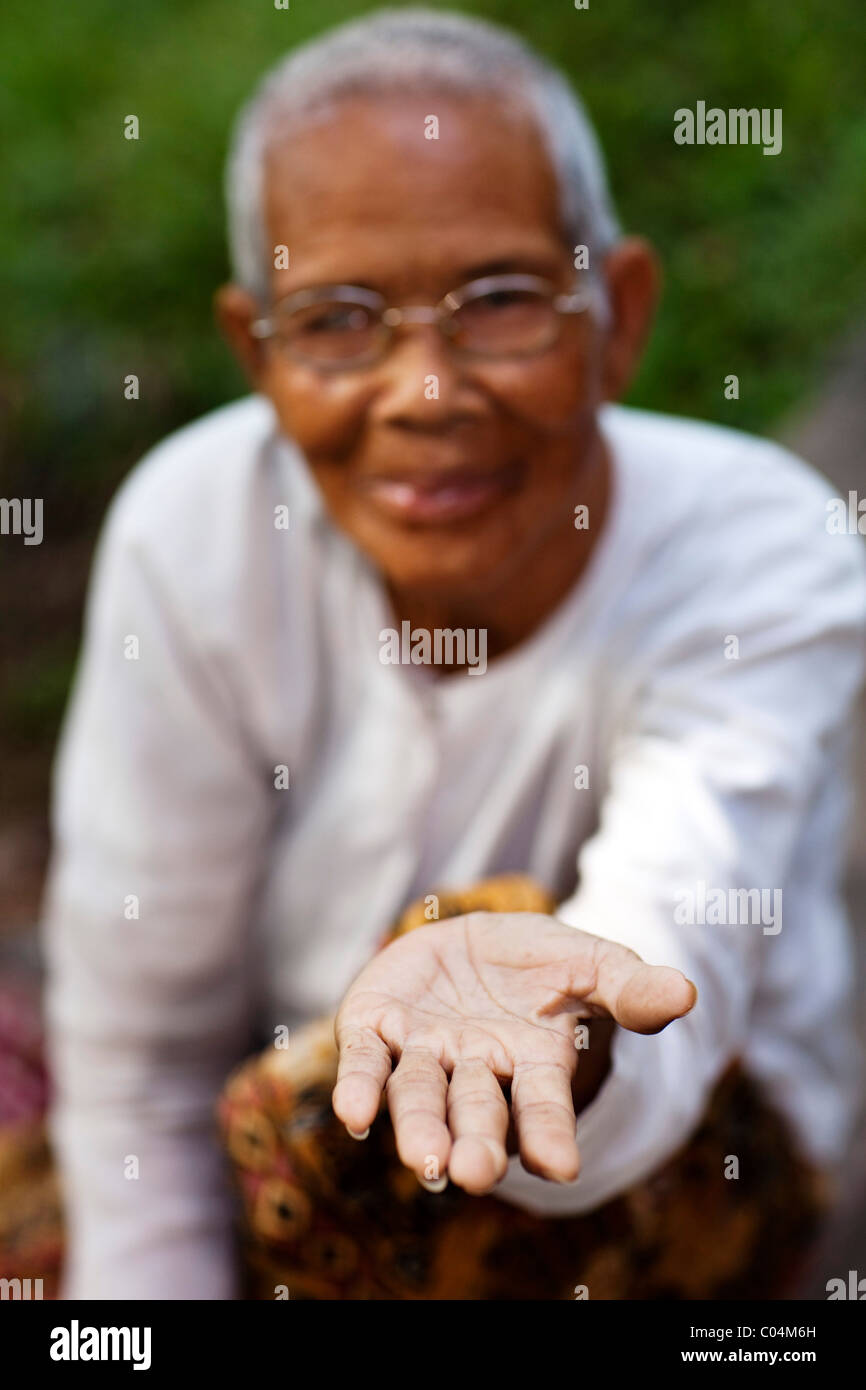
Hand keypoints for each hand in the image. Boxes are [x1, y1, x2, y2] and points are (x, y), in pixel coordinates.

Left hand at [332, 912, 695, 1194]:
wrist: (470, 940)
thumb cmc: (537, 964)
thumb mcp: (587, 962)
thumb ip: (627, 987)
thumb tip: (685, 993)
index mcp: (532, 1065)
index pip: (542, 1107)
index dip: (549, 1134)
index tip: (558, 1165)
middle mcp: (475, 1071)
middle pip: (476, 1113)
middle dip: (475, 1142)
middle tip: (471, 1173)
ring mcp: (423, 1053)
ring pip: (417, 1097)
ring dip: (418, 1128)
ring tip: (424, 1161)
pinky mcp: (375, 1027)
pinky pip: (365, 1061)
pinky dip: (358, 1087)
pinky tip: (354, 1114)